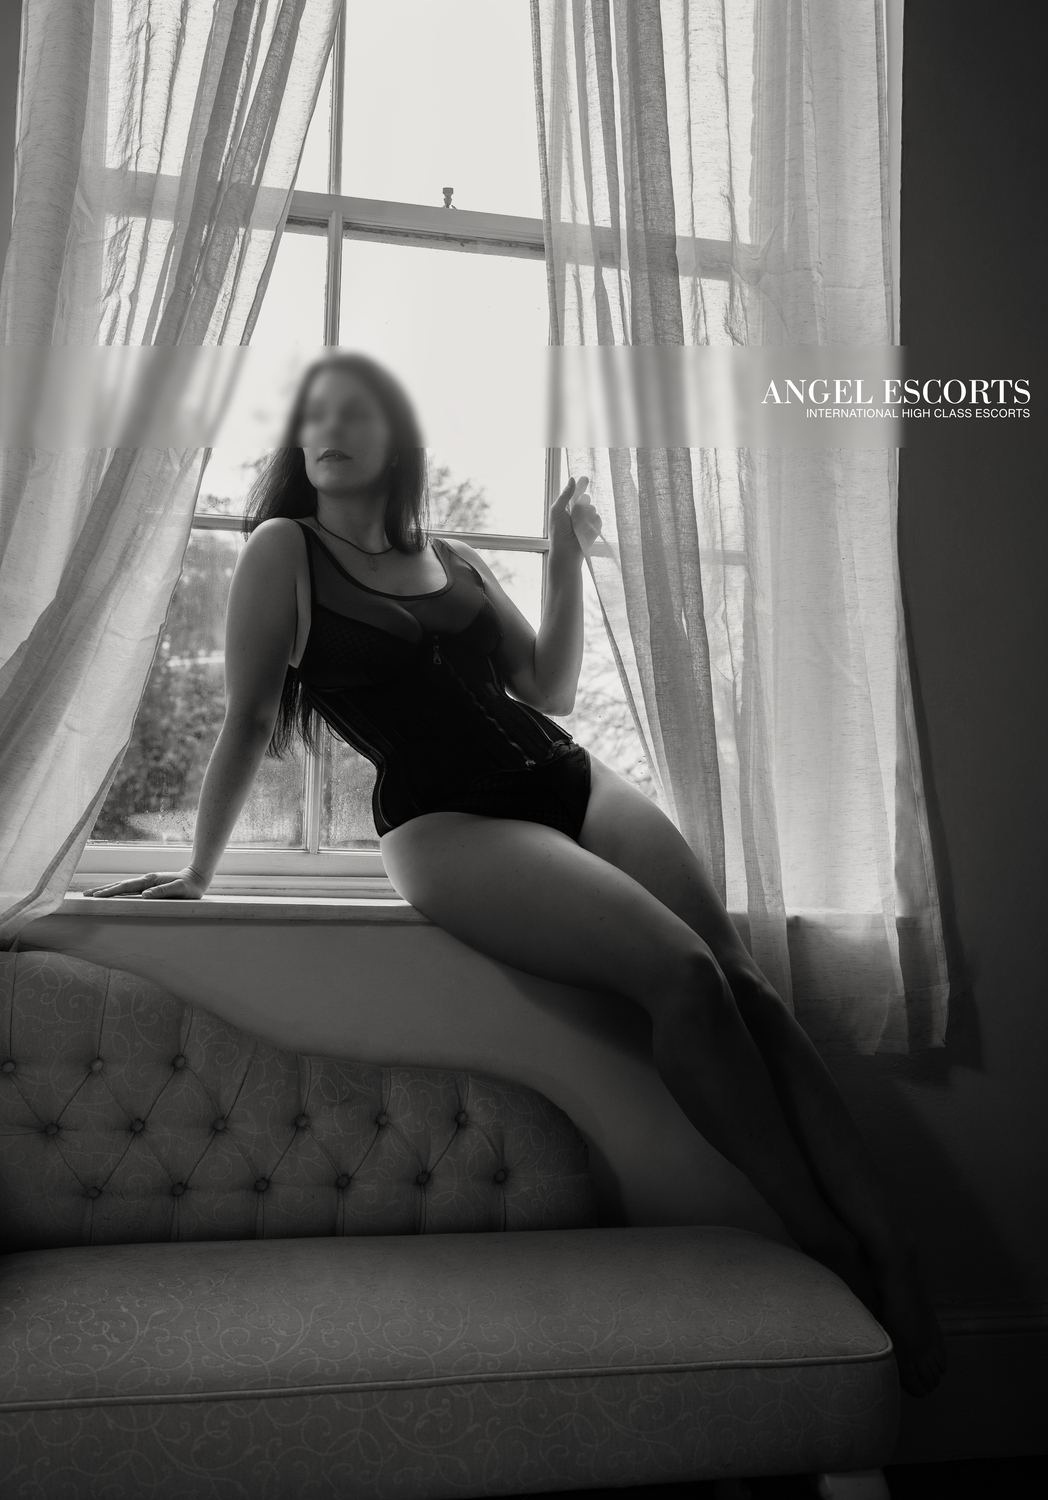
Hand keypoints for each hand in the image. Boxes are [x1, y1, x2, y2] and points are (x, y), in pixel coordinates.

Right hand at [83, 865, 208, 899]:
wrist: (196, 878)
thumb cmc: (189, 887)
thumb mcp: (179, 890)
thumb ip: (163, 892)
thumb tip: (145, 894)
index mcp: (149, 881)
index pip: (125, 887)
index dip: (110, 892)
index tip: (96, 896)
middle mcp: (145, 880)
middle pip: (119, 885)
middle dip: (102, 890)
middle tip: (85, 895)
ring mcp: (146, 883)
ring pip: (122, 886)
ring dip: (107, 890)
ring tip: (92, 894)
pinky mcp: (148, 886)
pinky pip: (129, 889)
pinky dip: (117, 891)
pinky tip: (112, 894)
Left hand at [548, 475, 601, 562]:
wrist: (566, 549)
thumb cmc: (558, 531)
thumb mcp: (557, 510)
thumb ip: (565, 495)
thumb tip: (572, 479)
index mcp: (569, 504)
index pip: (577, 490)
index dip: (582, 484)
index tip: (585, 479)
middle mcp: (579, 510)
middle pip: (586, 498)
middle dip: (581, 504)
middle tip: (573, 515)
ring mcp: (588, 518)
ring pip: (592, 508)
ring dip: (584, 516)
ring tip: (577, 527)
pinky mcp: (595, 526)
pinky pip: (598, 518)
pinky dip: (591, 524)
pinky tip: (584, 531)